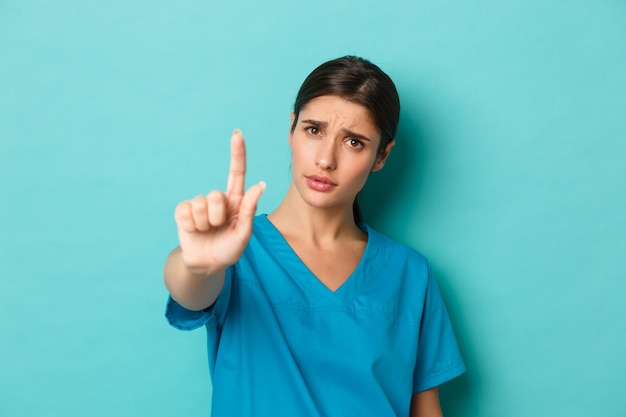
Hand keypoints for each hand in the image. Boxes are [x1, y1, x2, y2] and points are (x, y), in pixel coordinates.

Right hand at [174, 130, 264, 274]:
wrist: (207, 264)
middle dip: (218, 216)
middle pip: (216, 195)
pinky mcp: (184, 211)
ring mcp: (200, 204)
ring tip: (207, 231)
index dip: (237, 153)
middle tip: (219, 228)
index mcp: (236, 201)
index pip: (237, 173)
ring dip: (205, 223)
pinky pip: (186, 211)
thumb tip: (260, 184)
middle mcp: (217, 199)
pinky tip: (194, 230)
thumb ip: (249, 209)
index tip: (237, 134)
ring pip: (201, 204)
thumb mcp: (244, 233)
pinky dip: (191, 225)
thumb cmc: (229, 249)